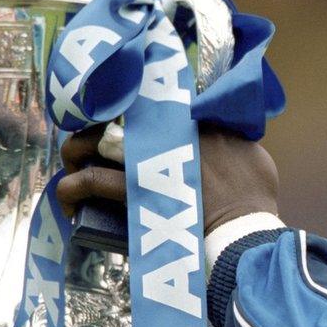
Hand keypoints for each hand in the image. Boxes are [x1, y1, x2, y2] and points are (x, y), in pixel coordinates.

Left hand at [57, 123, 278, 235]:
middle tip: (91, 144)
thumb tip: (221, 131)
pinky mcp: (135, 191)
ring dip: (75, 154)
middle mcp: (164, 130)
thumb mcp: (252, 151)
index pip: (149, 96)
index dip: (127, 103)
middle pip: (111, 113)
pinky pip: (91, 182)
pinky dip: (73, 189)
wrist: (244, 230)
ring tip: (75, 169)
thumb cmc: (255, 197)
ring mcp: (147, 159)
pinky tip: (70, 200)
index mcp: (193, 115)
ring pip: (91, 142)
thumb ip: (231, 135)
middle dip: (93, 125)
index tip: (120, 114)